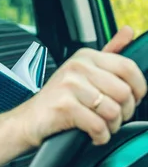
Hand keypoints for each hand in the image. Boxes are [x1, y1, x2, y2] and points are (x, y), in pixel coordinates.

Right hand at [16, 26, 146, 146]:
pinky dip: (100, 136)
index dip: (139, 89)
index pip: (128, 67)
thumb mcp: (82, 71)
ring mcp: (69, 86)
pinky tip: (93, 135)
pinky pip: (98, 125)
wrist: (29, 120)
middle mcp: (77, 67)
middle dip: (124, 112)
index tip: (132, 99)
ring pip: (113, 111)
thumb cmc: (59, 98)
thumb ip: (108, 52)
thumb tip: (129, 30)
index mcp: (85, 56)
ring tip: (101, 126)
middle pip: (123, 92)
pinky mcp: (64, 106)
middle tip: (112, 117)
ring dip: (112, 126)